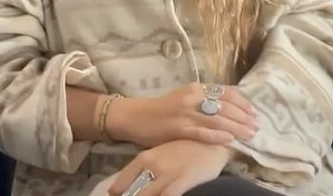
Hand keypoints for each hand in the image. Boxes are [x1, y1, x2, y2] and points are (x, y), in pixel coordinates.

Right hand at [108, 83, 257, 147]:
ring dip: (236, 127)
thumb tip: (228, 106)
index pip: (225, 92)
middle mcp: (193, 97)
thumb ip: (204, 99)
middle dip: (243, 116)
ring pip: (217, 119)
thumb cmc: (162, 109)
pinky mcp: (178, 128)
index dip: (242, 102)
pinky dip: (217, 135)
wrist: (136, 117)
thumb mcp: (185, 97)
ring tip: (249, 135)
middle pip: (225, 106)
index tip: (254, 112)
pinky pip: (202, 132)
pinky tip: (229, 139)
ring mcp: (186, 113)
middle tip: (256, 126)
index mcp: (196, 88)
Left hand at [108, 140, 231, 195]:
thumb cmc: (190, 145)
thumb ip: (150, 164)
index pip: (123, 181)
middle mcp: (153, 165)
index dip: (117, 193)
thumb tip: (138, 180)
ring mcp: (167, 174)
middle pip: (133, 192)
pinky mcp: (182, 181)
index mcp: (146, 156)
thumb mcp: (165, 151)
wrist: (216, 141)